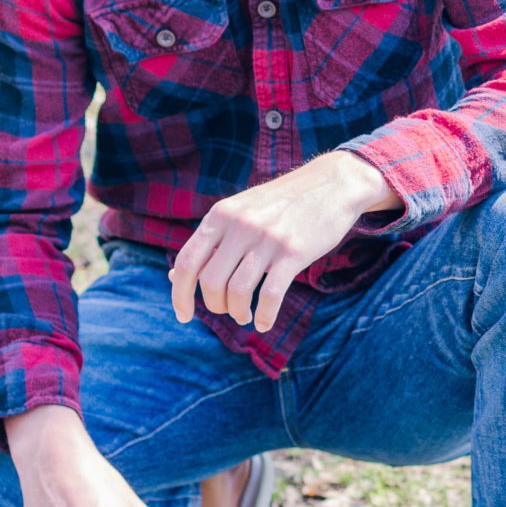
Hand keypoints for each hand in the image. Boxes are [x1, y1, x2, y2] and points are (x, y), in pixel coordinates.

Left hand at [170, 151, 398, 331]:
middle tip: (227, 310)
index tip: (184, 315)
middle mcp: (240, 224)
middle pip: (211, 281)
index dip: (179, 293)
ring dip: (237, 312)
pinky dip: (264, 316)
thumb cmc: (282, 204)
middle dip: (214, 305)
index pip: (188, 261)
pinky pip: (270, 294)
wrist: (331, 183)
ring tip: (244, 316)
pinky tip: (264, 323)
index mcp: (221, 214)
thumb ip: (212, 241)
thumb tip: (174, 275)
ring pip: (237, 291)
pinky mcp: (294, 251)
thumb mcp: (241, 212)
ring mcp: (268, 238)